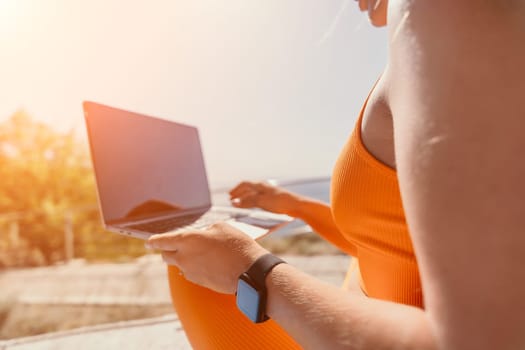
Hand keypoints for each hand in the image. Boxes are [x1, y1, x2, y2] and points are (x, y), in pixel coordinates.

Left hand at [146, 222, 268, 293]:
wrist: (249, 272)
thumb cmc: (237, 246)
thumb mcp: (222, 227)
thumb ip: (206, 230)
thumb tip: (203, 235)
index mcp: (187, 241)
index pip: (162, 241)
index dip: (153, 241)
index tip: (148, 242)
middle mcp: (185, 258)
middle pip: (166, 256)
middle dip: (167, 250)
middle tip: (174, 246)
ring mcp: (191, 272)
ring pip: (178, 265)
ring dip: (182, 259)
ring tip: (198, 253)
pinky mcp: (200, 282)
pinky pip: (190, 273)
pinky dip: (194, 267)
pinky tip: (207, 263)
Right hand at [229, 181, 299, 215]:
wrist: (296, 206)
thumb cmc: (280, 202)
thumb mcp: (261, 201)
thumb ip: (247, 201)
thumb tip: (234, 202)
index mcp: (260, 185)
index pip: (245, 184)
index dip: (236, 190)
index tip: (230, 196)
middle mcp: (264, 187)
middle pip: (248, 188)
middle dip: (240, 193)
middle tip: (232, 199)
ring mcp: (268, 193)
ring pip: (253, 193)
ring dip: (245, 197)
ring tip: (240, 203)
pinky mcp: (273, 199)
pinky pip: (259, 198)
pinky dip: (252, 201)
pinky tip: (252, 205)